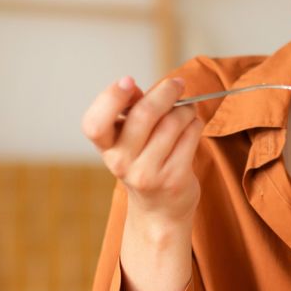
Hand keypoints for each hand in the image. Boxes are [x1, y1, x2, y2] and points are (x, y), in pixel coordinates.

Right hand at [82, 76, 204, 233]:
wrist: (159, 209)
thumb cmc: (144, 162)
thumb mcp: (127, 140)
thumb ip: (130, 111)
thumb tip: (135, 87)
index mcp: (106, 147)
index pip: (95, 124)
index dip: (110, 98)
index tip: (129, 81)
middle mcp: (121, 162)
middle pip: (144, 114)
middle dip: (165, 92)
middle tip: (177, 84)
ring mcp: (148, 173)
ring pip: (173, 122)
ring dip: (186, 109)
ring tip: (187, 110)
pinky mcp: (174, 178)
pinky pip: (190, 136)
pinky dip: (195, 124)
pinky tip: (192, 126)